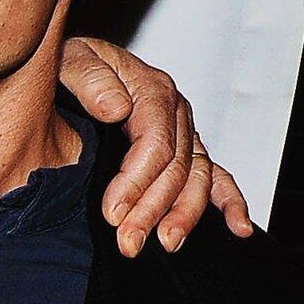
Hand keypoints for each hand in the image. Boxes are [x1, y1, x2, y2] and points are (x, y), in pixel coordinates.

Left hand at [59, 36, 252, 257]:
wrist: (65, 63)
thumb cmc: (67, 62)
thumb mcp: (69, 60)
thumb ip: (89, 79)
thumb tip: (116, 108)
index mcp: (150, 89)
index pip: (154, 144)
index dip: (136, 182)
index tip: (112, 212)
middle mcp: (174, 110)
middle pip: (175, 168)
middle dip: (152, 209)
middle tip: (129, 241)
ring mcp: (182, 129)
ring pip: (196, 178)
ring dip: (184, 215)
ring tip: (166, 243)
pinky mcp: (184, 146)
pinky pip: (215, 175)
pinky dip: (230, 201)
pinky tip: (238, 227)